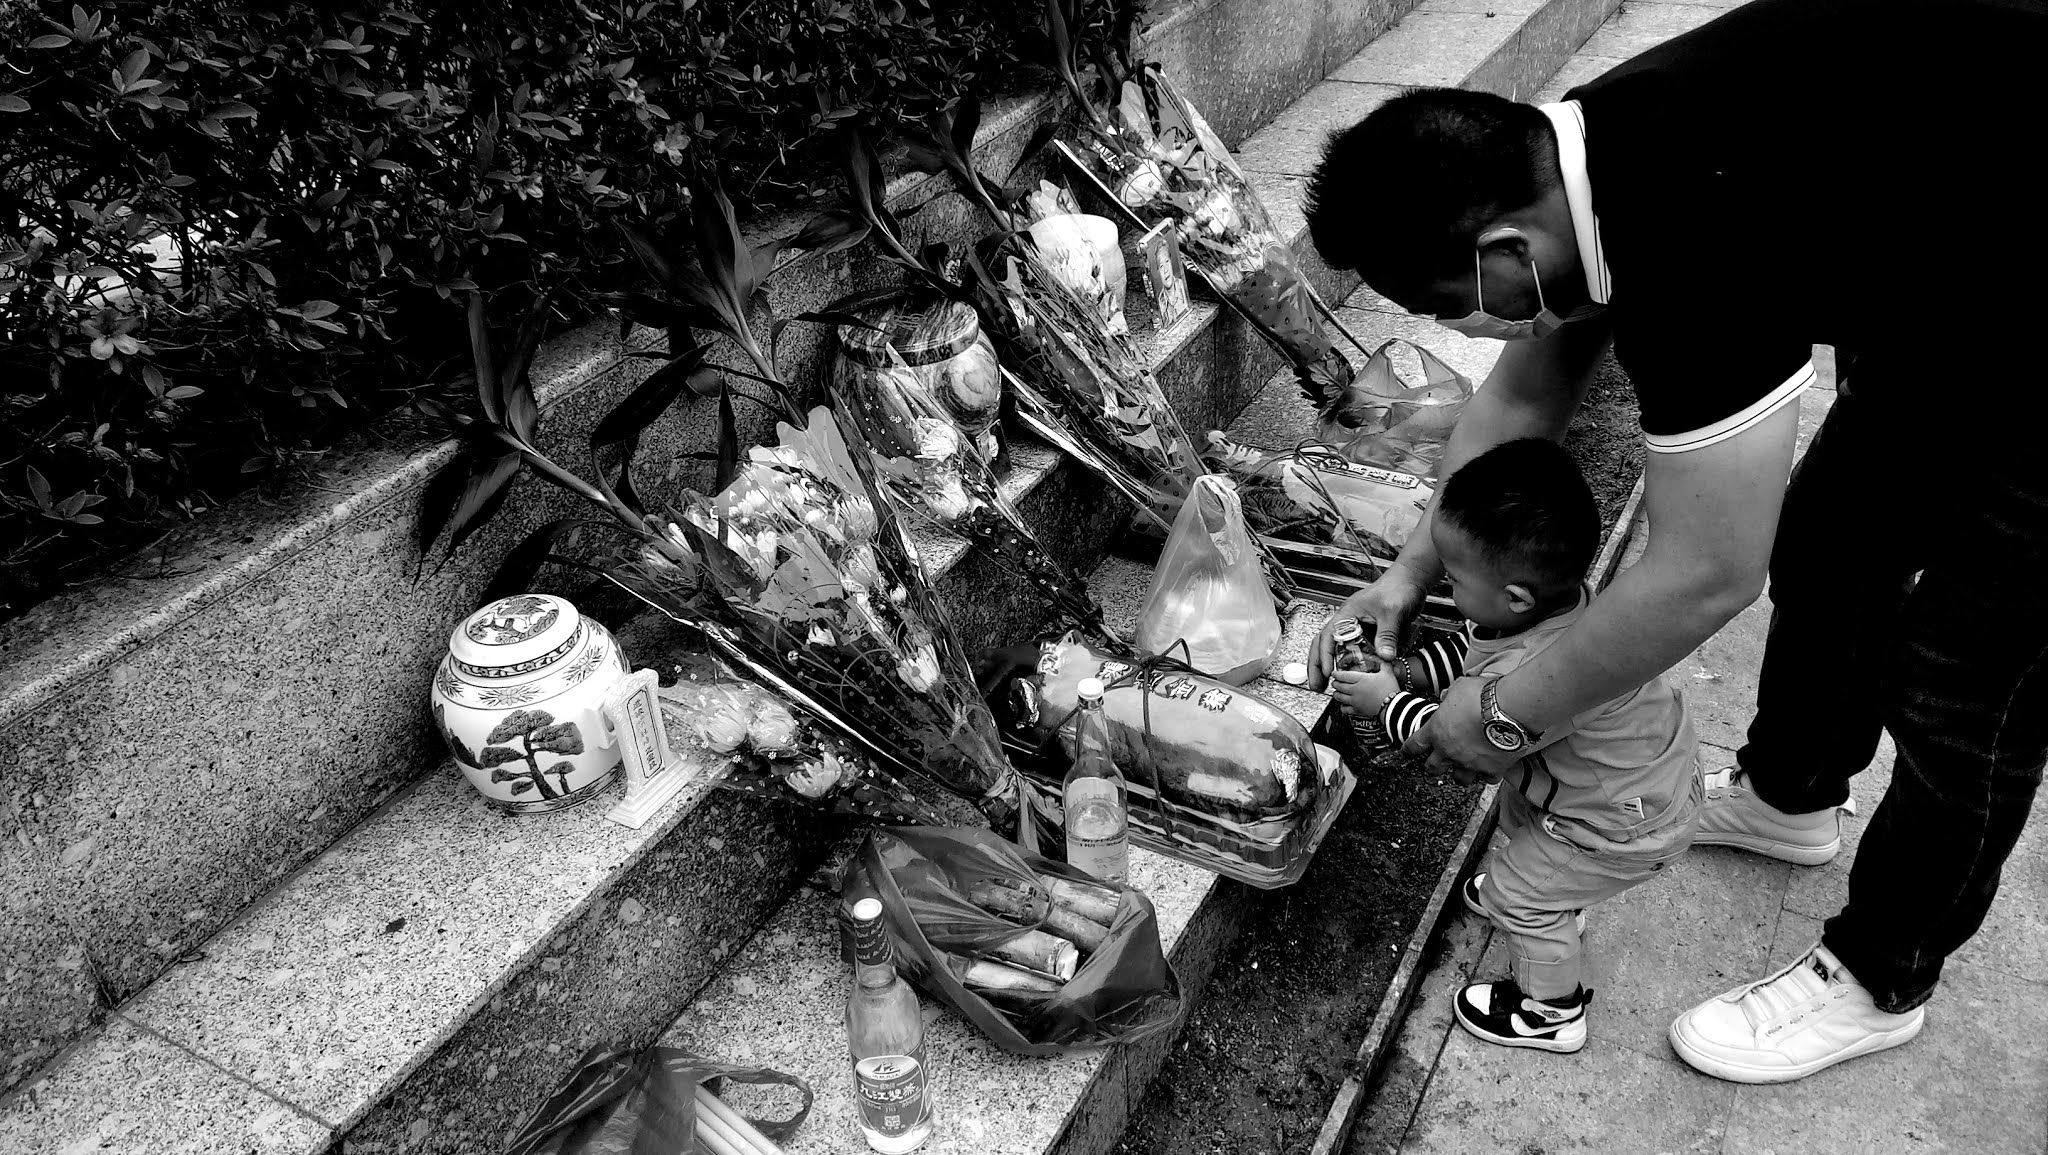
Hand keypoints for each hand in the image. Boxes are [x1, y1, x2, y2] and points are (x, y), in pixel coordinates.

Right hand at [1307, 565, 1429, 689]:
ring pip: (1336, 649)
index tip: (1327, 673)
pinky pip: (1355, 651)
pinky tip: (1351, 676)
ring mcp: (1358, 628)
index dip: (1325, 656)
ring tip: (1327, 684)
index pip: (1328, 636)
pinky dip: (1350, 664)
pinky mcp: (1369, 634)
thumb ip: (1387, 634)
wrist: (1411, 580)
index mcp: (1347, 614)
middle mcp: (1348, 622)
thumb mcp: (1392, 612)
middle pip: (1324, 645)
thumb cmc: (1398, 589)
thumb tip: (1384, 657)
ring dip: (1330, 666)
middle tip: (1317, 686)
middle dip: (1317, 666)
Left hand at [1330, 664, 1399, 717]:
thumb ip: (1383, 662)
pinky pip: (1344, 709)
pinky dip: (1342, 707)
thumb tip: (1382, 655)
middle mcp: (1355, 690)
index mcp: (1361, 679)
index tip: (1334, 673)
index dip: (1336, 674)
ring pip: (1339, 697)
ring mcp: (1355, 701)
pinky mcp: (1357, 711)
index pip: (1343, 675)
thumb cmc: (1390, 689)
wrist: (1394, 706)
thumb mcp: (1388, 672)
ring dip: (1336, 694)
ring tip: (1337, 692)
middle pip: (1339, 686)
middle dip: (1335, 683)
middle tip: (1335, 682)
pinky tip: (1343, 705)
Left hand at [1400, 676, 1523, 784]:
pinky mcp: (1492, 769)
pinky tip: (1491, 768)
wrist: (1510, 709)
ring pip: (1460, 779)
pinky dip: (1489, 774)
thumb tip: (1446, 696)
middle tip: (1438, 764)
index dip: (1408, 750)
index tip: (1406, 753)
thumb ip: (1449, 695)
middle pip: (1433, 768)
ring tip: (1466, 768)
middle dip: (1434, 767)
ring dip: (1461, 774)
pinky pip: (1487, 779)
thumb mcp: (1459, 687)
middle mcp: (1450, 751)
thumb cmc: (1482, 695)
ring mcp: (1470, 763)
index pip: (1415, 744)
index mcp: (1436, 731)